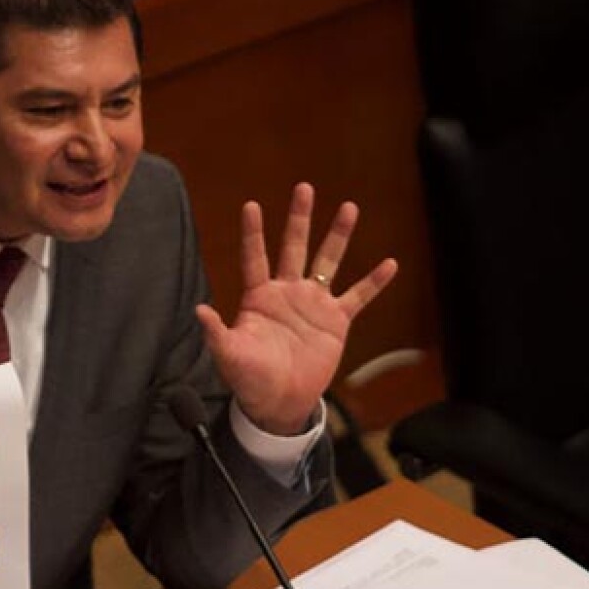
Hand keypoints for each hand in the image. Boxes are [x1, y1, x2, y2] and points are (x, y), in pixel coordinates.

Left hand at [195, 184, 396, 434]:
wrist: (279, 400)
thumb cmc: (249, 377)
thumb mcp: (230, 355)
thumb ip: (216, 332)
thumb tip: (199, 310)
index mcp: (259, 297)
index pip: (255, 258)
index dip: (253, 233)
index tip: (251, 205)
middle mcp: (287, 292)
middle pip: (294, 247)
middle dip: (299, 218)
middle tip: (304, 188)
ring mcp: (313, 303)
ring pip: (328, 261)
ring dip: (338, 236)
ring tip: (349, 208)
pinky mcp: (336, 321)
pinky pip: (358, 296)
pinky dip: (374, 282)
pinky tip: (389, 264)